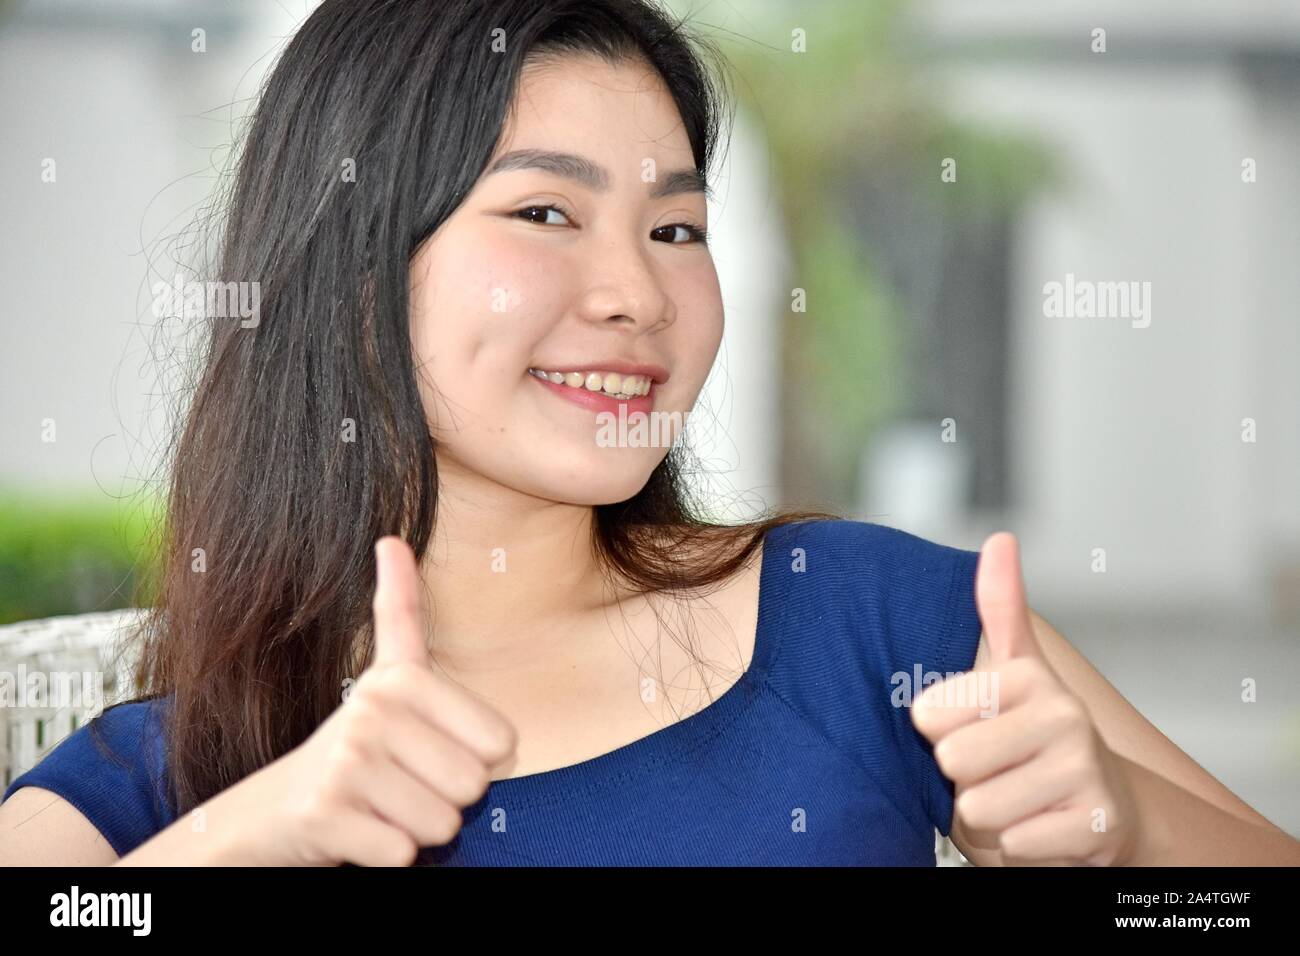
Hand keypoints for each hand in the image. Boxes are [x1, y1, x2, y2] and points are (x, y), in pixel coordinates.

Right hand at [223, 536, 517, 865]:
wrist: (271, 813)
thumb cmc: (355, 749)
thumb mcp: (388, 677)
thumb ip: (401, 610)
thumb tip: (390, 539)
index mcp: (401, 678)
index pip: (501, 742)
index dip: (476, 761)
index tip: (428, 749)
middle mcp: (371, 710)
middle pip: (474, 785)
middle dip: (445, 800)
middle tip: (399, 786)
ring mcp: (346, 761)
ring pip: (442, 824)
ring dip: (415, 829)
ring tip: (378, 807)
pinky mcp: (326, 814)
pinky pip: (404, 854)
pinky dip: (387, 856)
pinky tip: (357, 834)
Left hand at [910, 532, 1141, 865]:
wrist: (1108, 807)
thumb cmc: (1037, 736)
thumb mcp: (1014, 669)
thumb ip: (998, 607)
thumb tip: (1001, 538)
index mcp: (1027, 676)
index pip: (926, 716)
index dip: (941, 734)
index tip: (979, 728)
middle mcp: (1064, 715)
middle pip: (952, 762)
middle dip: (965, 779)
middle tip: (998, 771)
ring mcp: (1083, 771)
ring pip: (978, 808)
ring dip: (990, 816)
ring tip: (1021, 798)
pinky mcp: (1094, 825)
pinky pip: (1012, 844)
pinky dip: (1019, 847)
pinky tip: (1044, 826)